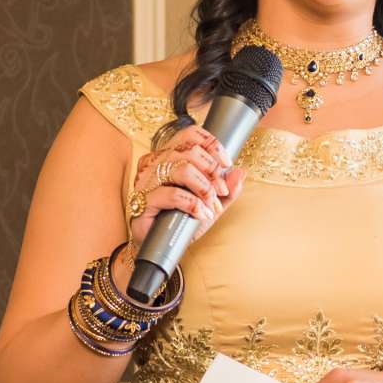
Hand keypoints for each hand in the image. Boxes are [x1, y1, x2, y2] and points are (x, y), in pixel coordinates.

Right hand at [127, 126, 244, 245]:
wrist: (160, 247)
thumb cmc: (180, 221)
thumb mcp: (210, 204)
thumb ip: (227, 190)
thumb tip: (240, 172)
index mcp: (169, 157)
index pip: (190, 134)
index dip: (212, 145)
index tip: (226, 164)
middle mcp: (155, 163)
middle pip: (190, 151)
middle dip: (213, 172)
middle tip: (222, 191)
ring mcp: (147, 180)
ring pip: (182, 169)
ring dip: (204, 188)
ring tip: (211, 204)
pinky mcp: (143, 200)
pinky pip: (173, 194)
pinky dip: (193, 204)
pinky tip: (201, 214)